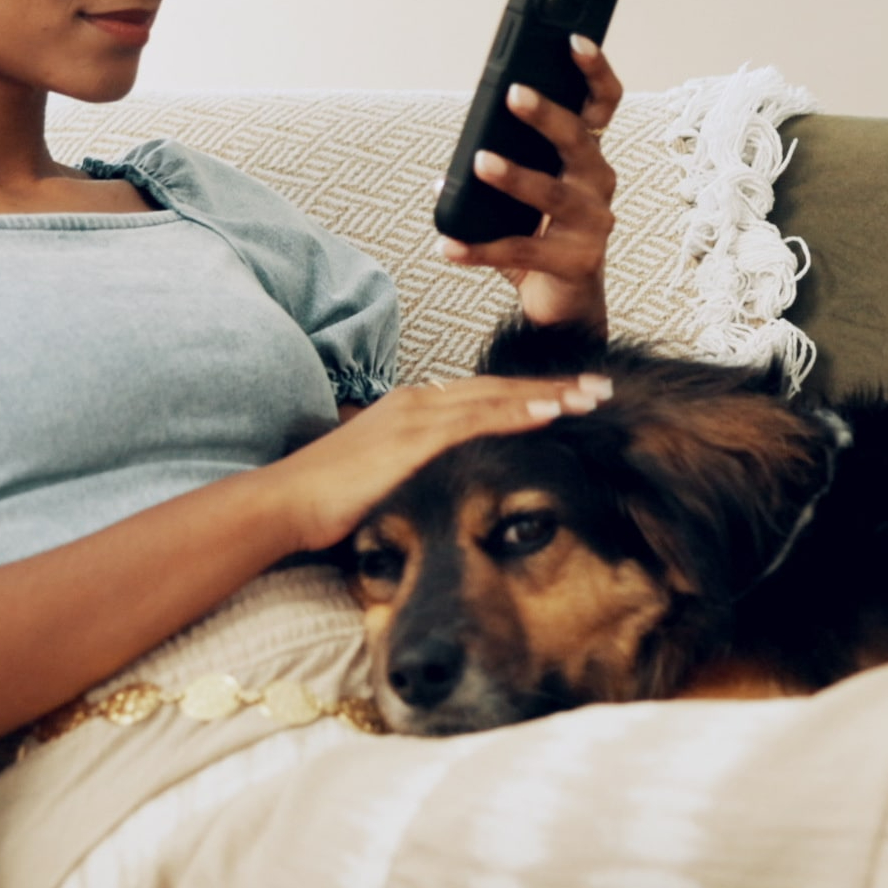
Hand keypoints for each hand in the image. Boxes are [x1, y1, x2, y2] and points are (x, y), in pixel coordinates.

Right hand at [256, 372, 612, 551]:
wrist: (287, 501)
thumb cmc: (327, 498)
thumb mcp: (380, 476)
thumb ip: (412, 470)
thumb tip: (438, 484)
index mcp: (412, 408)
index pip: (482, 396)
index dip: (527, 394)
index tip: (568, 396)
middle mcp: (419, 402)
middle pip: (498, 388)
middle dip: (552, 386)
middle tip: (599, 387)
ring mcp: (418, 416)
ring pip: (497, 398)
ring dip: (549, 394)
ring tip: (593, 396)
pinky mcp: (416, 436)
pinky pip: (480, 419)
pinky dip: (521, 411)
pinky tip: (554, 411)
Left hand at [439, 35, 625, 330]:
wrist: (565, 304)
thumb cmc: (544, 235)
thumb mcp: (526, 195)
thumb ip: (499, 168)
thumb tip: (451, 166)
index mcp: (586, 159)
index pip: (601, 105)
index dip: (594, 72)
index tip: (573, 41)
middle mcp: (598, 185)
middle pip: (579, 141)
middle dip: (547, 115)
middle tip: (514, 93)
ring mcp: (593, 226)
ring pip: (553, 194)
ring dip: (515, 176)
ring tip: (480, 162)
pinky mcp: (577, 263)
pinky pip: (522, 251)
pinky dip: (479, 248)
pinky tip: (448, 246)